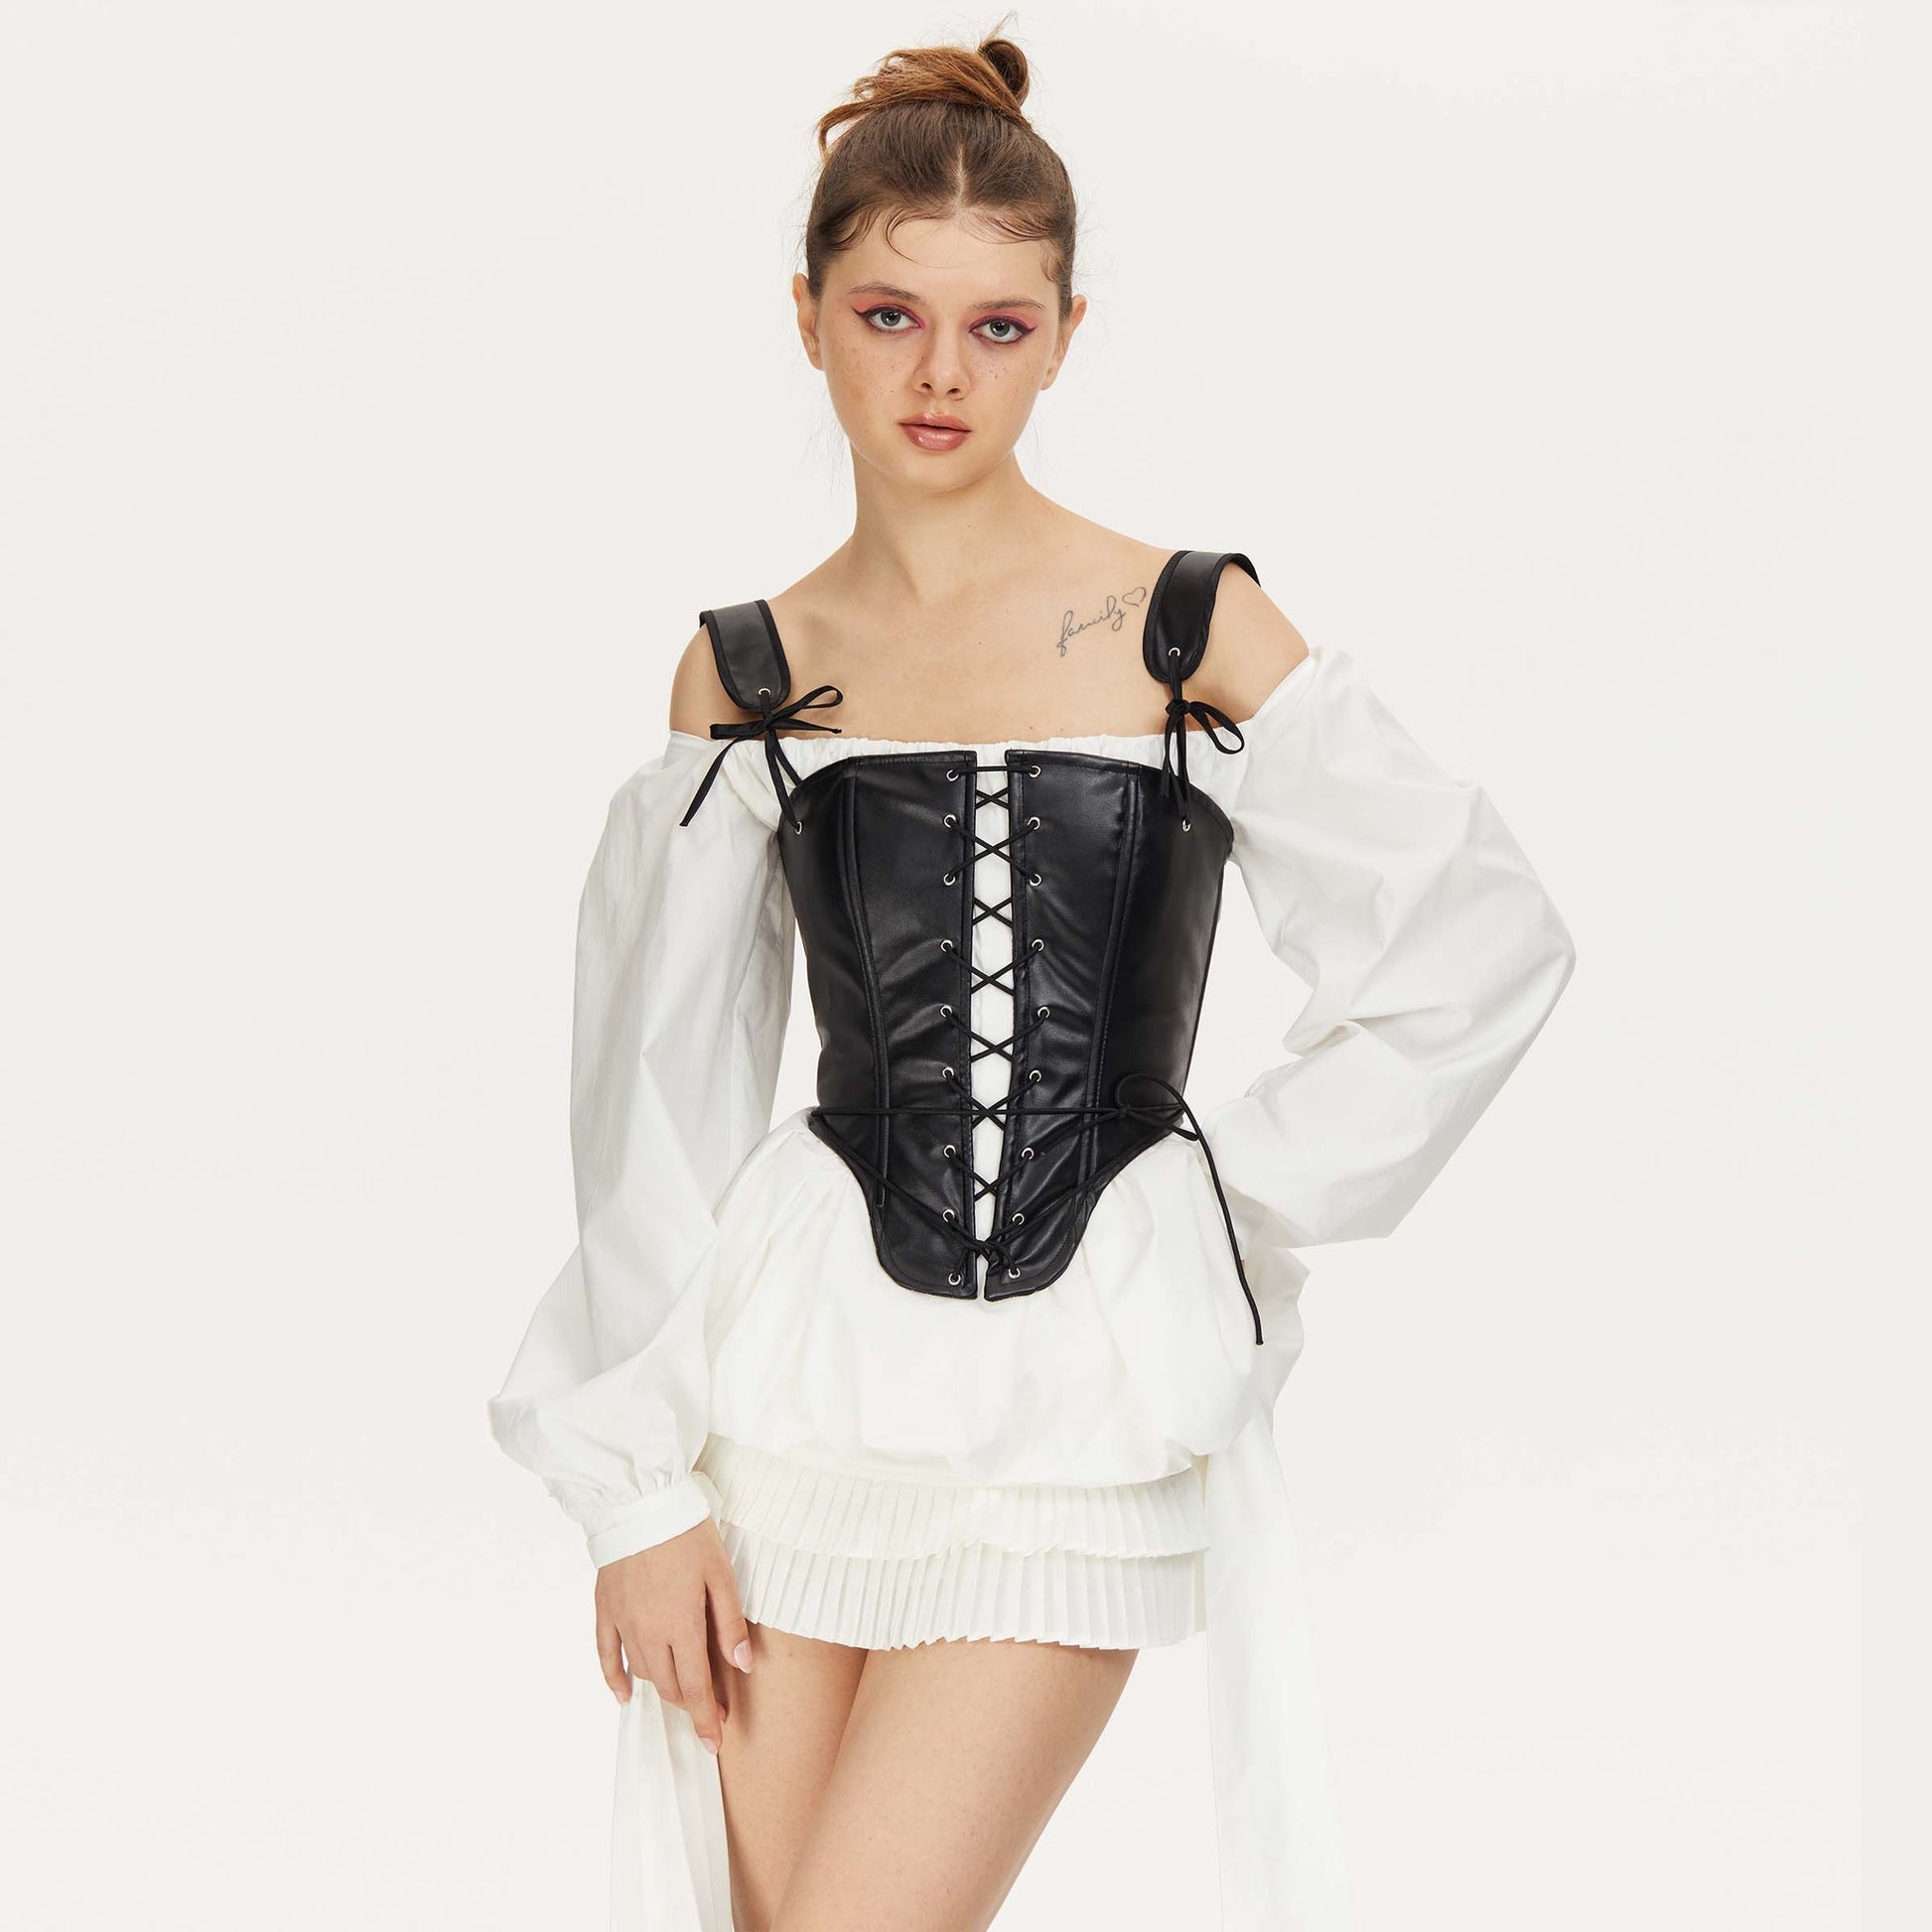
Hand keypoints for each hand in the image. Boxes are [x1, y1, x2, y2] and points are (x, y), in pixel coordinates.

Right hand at [594, 1515, 752, 1754]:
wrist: (640, 1501)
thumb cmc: (687, 1533)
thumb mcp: (721, 1574)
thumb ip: (730, 1622)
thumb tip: (743, 1664)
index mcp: (681, 1625)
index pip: (695, 1687)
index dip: (705, 1717)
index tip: (715, 1741)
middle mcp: (648, 1632)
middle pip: (668, 1685)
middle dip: (688, 1704)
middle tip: (707, 1710)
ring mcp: (623, 1622)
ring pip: (642, 1671)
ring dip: (662, 1686)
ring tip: (679, 1691)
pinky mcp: (605, 1609)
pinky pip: (605, 1655)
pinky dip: (614, 1679)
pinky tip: (624, 1695)